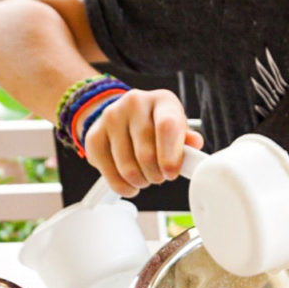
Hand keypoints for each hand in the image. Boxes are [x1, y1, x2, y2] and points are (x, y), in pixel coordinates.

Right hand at [83, 88, 203, 197]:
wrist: (124, 116)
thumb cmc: (157, 125)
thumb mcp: (177, 127)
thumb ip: (186, 139)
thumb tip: (195, 144)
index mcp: (162, 100)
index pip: (166, 127)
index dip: (170, 156)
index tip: (171, 174)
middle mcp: (134, 103)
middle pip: (146, 153)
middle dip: (156, 175)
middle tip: (160, 177)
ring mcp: (110, 117)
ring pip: (127, 168)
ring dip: (140, 182)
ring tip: (146, 178)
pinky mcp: (93, 136)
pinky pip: (109, 173)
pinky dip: (122, 187)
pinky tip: (130, 184)